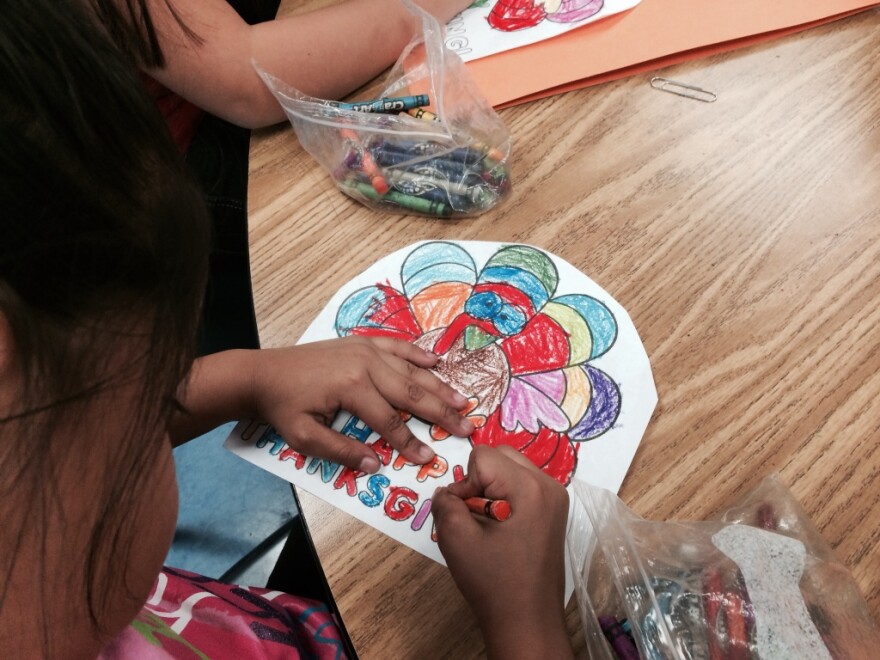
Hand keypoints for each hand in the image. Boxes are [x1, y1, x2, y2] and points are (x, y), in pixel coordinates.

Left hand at [250, 337, 473, 472]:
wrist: (262, 373)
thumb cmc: (282, 407)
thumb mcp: (304, 437)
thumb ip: (342, 452)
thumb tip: (376, 465)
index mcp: (351, 387)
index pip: (390, 421)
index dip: (410, 442)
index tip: (428, 459)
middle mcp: (364, 364)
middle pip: (411, 393)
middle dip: (440, 413)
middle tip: (465, 429)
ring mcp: (364, 349)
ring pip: (410, 370)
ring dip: (437, 386)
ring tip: (461, 401)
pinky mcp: (360, 342)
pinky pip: (396, 347)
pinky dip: (417, 354)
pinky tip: (436, 361)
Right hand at [432, 446, 572, 658]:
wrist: (527, 621)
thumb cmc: (493, 582)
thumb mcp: (456, 538)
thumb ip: (445, 503)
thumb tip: (447, 492)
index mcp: (530, 487)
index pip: (483, 457)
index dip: (466, 483)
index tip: (468, 516)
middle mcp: (549, 485)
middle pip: (501, 455)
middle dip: (480, 480)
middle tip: (477, 517)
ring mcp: (556, 498)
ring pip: (511, 469)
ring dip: (492, 489)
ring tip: (490, 525)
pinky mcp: (554, 512)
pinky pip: (522, 485)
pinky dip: (505, 498)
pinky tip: (503, 530)